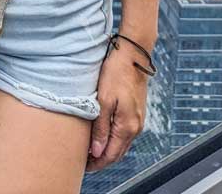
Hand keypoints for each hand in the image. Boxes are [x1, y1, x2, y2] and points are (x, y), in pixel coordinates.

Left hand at [85, 38, 150, 171]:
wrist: (133, 55)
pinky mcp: (136, 111)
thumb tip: (97, 151)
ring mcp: (137, 119)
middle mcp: (136, 127)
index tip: (84, 166)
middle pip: (118, 152)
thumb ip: (101, 128)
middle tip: (85, 162)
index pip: (111, 155)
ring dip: (108, 150)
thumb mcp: (104, 100)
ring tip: (91, 150)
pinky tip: (103, 135)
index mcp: (127, 126)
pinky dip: (114, 139)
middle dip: (102, 159)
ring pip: (122, 144)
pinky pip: (124, 133)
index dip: (97, 163)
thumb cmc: (116, 73)